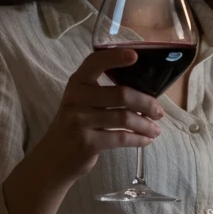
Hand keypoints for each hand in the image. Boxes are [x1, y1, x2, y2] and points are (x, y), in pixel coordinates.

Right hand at [33, 47, 165, 183]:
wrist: (53, 158)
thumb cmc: (75, 125)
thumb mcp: (82, 102)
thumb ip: (104, 92)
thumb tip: (145, 91)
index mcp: (77, 82)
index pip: (95, 62)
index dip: (115, 57)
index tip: (135, 55)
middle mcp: (76, 98)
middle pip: (121, 94)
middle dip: (147, 103)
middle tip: (159, 112)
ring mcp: (79, 121)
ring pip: (124, 118)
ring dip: (146, 124)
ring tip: (156, 129)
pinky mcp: (86, 142)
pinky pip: (121, 138)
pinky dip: (138, 139)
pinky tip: (146, 139)